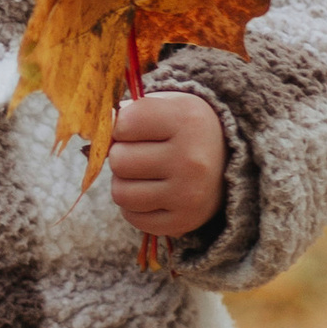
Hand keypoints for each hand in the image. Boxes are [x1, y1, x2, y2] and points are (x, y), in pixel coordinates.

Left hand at [107, 90, 226, 244]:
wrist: (228, 162)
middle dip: (123, 156)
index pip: (123, 124)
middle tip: (143, 154)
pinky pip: (132, 217)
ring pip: (120, 193)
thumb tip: (98, 134)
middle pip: (119, 160)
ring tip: (147, 175)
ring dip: (125, 183)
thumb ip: (128, 112)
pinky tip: (154, 194)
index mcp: (187, 120)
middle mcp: (191, 158)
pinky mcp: (183, 221)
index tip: (141, 129)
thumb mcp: (166, 106)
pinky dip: (135, 207)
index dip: (123, 127)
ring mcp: (188, 194)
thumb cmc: (184, 129)